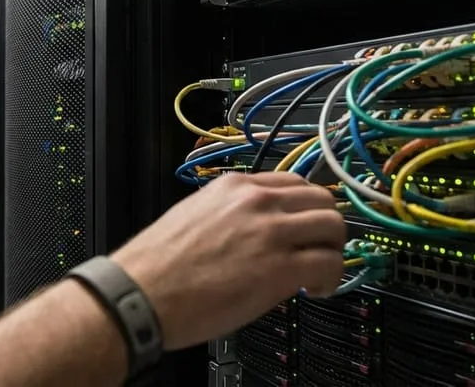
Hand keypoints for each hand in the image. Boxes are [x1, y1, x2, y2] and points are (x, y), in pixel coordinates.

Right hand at [111, 171, 345, 349]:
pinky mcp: (280, 267)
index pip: (293, 182)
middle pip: (321, 199)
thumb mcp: (194, 216)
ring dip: (333, 250)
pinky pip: (330, 264)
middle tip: (319, 248)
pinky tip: (315, 289)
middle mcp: (257, 201)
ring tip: (320, 271)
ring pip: (333, 226)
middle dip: (326, 226)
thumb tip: (257, 231)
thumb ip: (232, 214)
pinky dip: (331, 278)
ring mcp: (271, 232)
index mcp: (234, 187)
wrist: (140, 293)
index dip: (305, 207)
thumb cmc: (157, 265)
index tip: (305, 225)